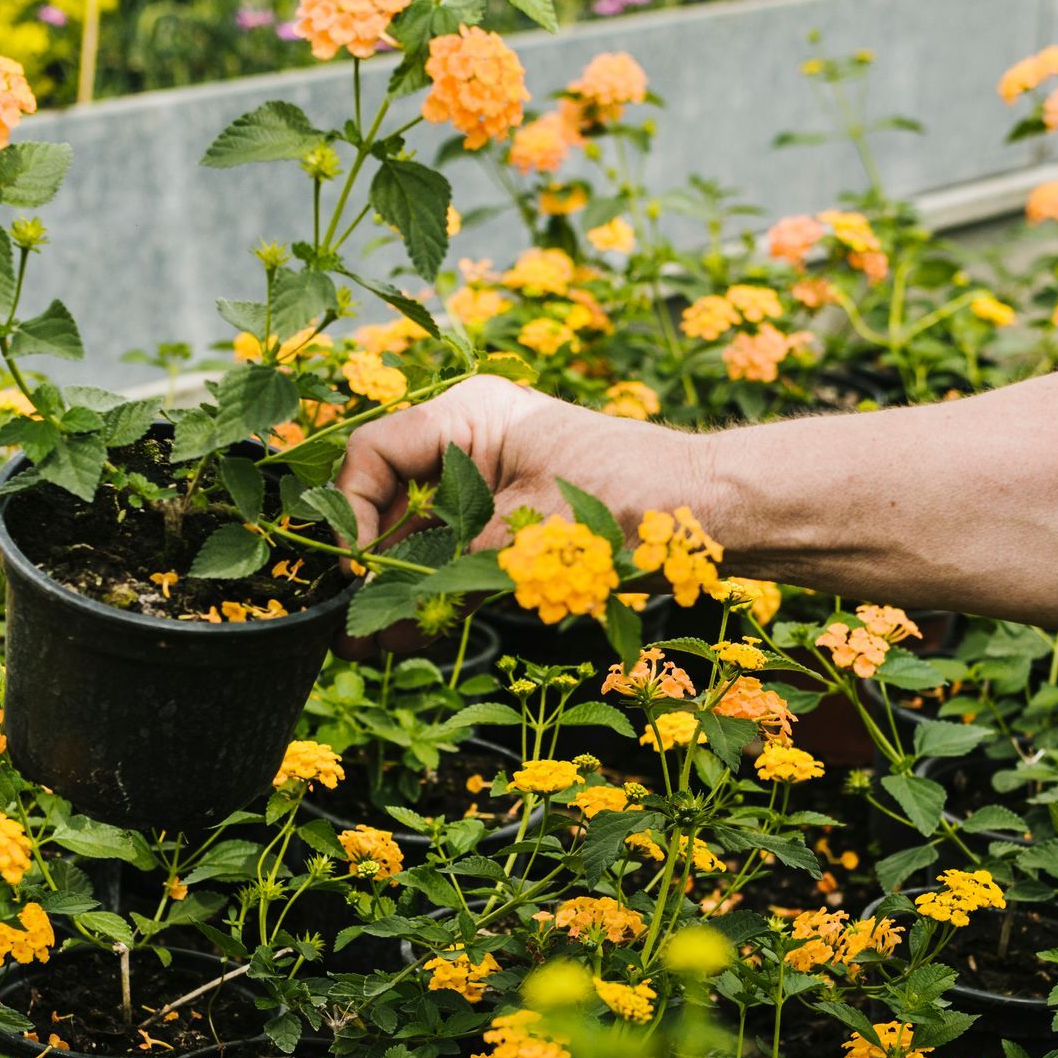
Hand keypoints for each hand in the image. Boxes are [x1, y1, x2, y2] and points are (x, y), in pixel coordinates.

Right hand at [331, 376, 702, 654]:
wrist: (714, 516)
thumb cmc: (637, 496)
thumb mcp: (535, 531)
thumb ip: (457, 564)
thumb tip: (386, 607)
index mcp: (471, 415)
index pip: (376, 452)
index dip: (351, 507)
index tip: (354, 566)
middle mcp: (468, 446)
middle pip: (386, 499)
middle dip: (366, 561)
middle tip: (342, 618)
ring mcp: (484, 490)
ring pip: (414, 539)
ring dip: (391, 590)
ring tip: (359, 642)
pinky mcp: (504, 532)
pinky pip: (450, 564)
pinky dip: (429, 600)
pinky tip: (402, 639)